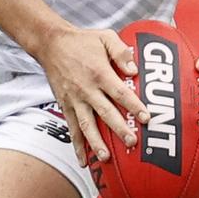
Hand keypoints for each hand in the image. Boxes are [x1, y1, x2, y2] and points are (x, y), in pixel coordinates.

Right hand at [37, 27, 149, 166]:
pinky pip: (72, 128)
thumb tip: (135, 70)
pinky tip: (83, 160)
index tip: (147, 117)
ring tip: (106, 158)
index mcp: (99, 72)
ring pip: (86, 125)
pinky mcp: (65, 105)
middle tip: (132, 142)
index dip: (134, 105)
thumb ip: (121, 52)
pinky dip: (77, 145)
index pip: (120, 92)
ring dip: (96, 142)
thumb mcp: (105, 37)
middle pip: (105, 112)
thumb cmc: (82, 40)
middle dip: (119, 128)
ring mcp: (74, 99)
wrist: (51, 44)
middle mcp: (86, 88)